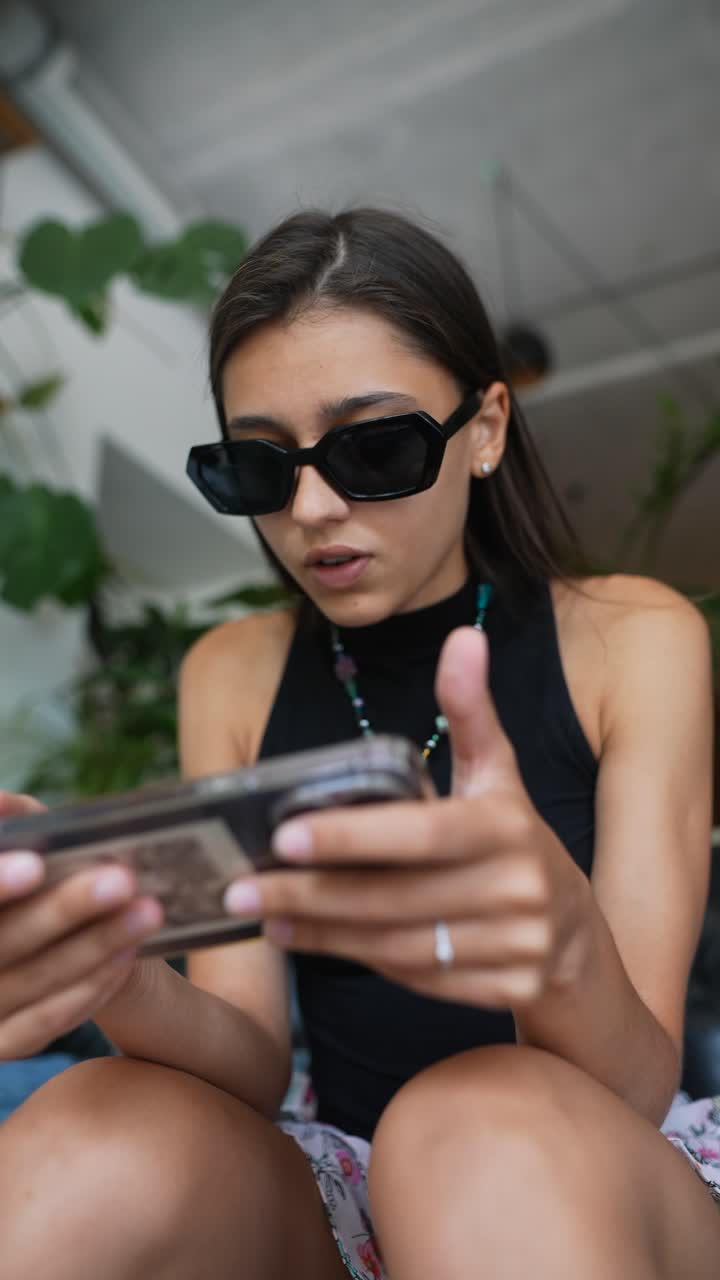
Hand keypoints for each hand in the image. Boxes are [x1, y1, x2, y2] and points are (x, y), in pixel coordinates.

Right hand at [0, 791, 163, 1057]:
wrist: (38, 952)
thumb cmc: (24, 883)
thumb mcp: (15, 850)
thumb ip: (9, 824)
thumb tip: (5, 804)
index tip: (36, 865)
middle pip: (3, 941)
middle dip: (63, 910)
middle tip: (122, 881)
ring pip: (32, 981)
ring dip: (93, 947)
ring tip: (146, 912)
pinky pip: (41, 1025)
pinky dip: (88, 990)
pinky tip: (128, 958)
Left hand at [225, 627, 591, 1009]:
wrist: (573, 936)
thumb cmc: (514, 839)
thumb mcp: (497, 774)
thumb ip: (471, 710)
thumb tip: (463, 636)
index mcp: (507, 829)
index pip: (420, 833)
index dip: (351, 836)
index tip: (282, 834)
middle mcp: (517, 890)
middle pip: (395, 897)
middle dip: (310, 892)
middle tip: (242, 882)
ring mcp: (512, 948)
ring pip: (396, 944)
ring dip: (320, 929)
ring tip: (261, 910)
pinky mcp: (500, 992)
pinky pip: (410, 977)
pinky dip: (351, 958)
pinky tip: (302, 937)